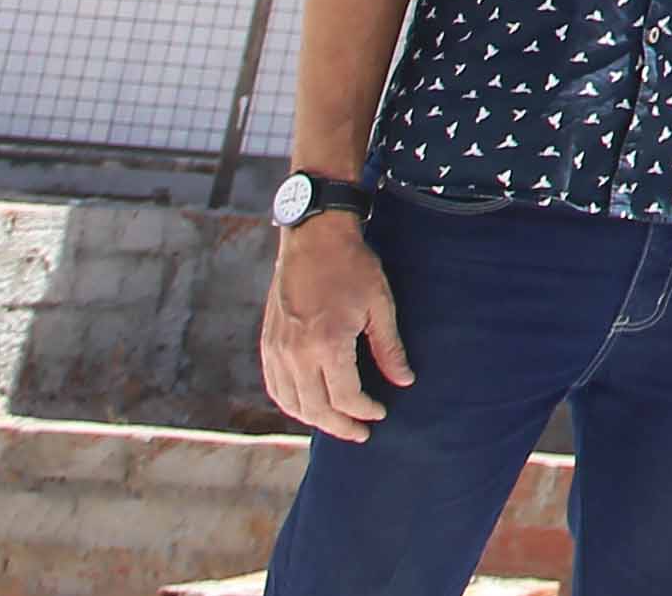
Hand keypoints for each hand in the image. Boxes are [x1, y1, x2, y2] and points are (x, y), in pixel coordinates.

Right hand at [259, 215, 406, 441]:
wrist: (313, 239)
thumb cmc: (351, 267)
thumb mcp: (380, 305)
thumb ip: (389, 348)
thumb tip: (403, 381)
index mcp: (327, 345)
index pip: (346, 398)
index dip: (365, 412)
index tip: (380, 413)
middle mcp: (296, 354)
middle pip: (317, 409)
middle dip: (341, 426)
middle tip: (361, 433)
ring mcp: (277, 350)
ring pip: (292, 403)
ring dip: (315, 419)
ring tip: (338, 423)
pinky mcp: (267, 344)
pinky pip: (275, 386)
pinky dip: (291, 403)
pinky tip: (308, 406)